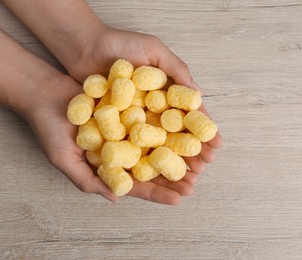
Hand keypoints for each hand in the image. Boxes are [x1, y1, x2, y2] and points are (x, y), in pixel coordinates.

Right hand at [25, 75, 195, 203]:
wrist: (46, 92)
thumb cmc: (50, 129)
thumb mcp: (64, 159)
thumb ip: (88, 181)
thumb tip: (117, 198)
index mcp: (110, 168)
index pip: (138, 184)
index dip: (159, 193)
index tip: (180, 198)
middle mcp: (123, 151)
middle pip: (153, 167)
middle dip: (175, 176)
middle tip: (196, 180)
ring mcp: (128, 131)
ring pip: (158, 145)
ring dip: (178, 152)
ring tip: (199, 159)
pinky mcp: (130, 110)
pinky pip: (153, 119)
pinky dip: (169, 125)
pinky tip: (185, 129)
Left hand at [67, 27, 222, 173]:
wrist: (83, 47)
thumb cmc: (121, 44)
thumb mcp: (154, 50)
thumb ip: (176, 68)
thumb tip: (199, 95)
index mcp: (167, 93)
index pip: (190, 116)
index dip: (204, 131)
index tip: (217, 145)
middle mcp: (153, 109)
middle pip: (176, 135)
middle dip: (192, 152)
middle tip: (204, 168)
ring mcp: (135, 119)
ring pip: (157, 145)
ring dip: (172, 161)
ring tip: (186, 177)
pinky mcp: (115, 126)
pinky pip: (131, 144)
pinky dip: (143, 159)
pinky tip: (154, 174)